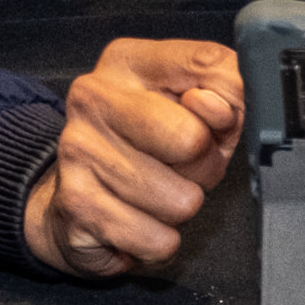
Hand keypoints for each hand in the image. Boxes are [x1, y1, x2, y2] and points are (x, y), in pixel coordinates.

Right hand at [18, 39, 245, 279]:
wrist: (79, 200)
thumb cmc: (147, 149)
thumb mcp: (195, 106)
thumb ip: (225, 89)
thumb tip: (223, 109)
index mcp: (128, 62)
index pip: (209, 69)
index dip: (227, 109)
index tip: (215, 122)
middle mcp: (94, 99)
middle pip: (193, 141)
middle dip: (204, 167)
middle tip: (181, 168)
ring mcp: (79, 152)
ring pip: (181, 201)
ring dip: (179, 208)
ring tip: (154, 195)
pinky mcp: (76, 207)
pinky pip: (159, 241)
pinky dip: (159, 242)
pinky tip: (137, 221)